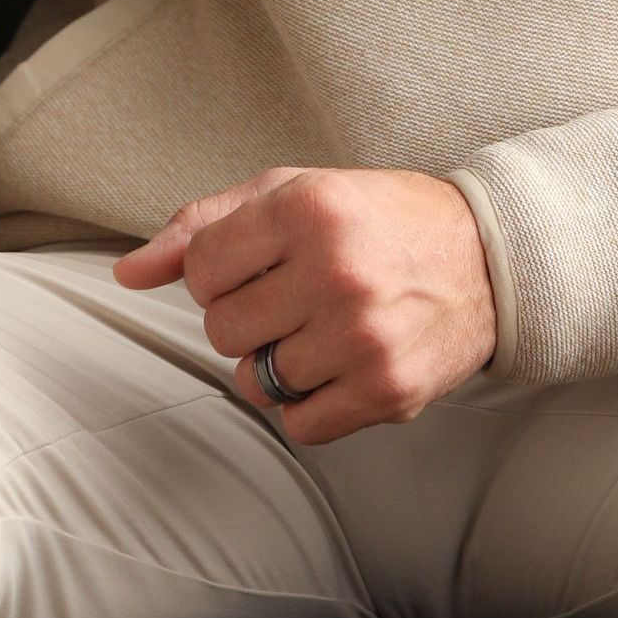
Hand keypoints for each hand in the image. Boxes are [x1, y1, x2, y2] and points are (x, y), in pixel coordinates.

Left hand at [111, 166, 497, 444]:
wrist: (490, 256)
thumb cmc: (379, 219)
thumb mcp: (295, 192)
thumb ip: (205, 224)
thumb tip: (128, 272)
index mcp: (308, 208)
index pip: (200, 268)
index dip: (221, 271)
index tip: (262, 264)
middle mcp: (336, 270)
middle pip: (222, 330)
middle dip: (249, 317)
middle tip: (297, 296)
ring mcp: (362, 336)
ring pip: (256, 382)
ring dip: (279, 363)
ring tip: (325, 328)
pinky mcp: (387, 390)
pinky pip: (299, 425)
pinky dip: (310, 403)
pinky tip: (343, 364)